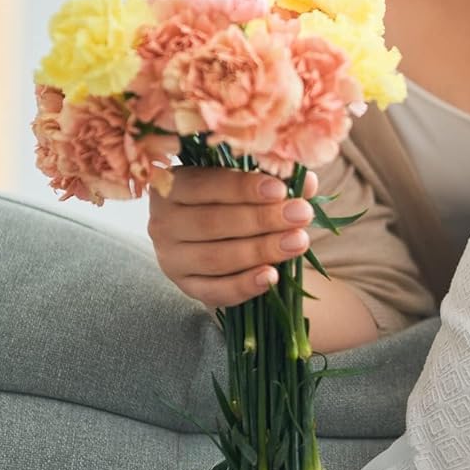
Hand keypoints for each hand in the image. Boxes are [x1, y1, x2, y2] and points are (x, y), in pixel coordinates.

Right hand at [146, 167, 317, 308]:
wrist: (224, 237)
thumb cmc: (236, 199)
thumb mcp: (250, 183)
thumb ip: (275, 179)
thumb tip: (306, 182)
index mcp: (172, 186)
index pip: (205, 184)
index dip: (243, 188)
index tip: (280, 190)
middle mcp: (163, 222)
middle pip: (212, 223)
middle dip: (261, 219)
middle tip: (300, 215)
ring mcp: (171, 258)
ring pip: (216, 258)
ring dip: (260, 250)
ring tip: (298, 241)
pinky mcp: (186, 286)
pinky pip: (215, 291)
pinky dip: (245, 285)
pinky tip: (272, 276)